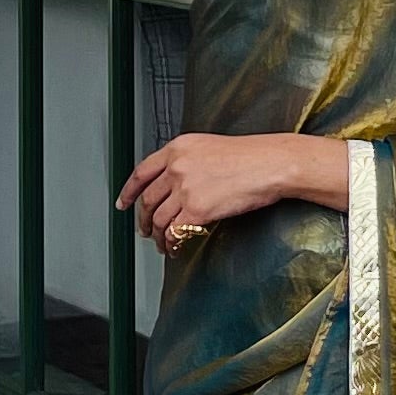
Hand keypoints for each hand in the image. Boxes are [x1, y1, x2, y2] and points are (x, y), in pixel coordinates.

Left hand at [118, 129, 349, 246]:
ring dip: (158, 236)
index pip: (142, 172)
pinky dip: (171, 243)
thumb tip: (175, 184)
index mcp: (178, 148)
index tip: (124, 202)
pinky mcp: (197, 209)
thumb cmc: (251, 156)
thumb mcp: (210, 147)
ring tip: (163, 244)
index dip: (129, 191)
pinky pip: (175, 232)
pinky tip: (175, 248)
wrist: (271, 163)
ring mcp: (185, 188)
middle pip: (148, 199)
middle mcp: (176, 166)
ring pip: (159, 219)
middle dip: (143, 219)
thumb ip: (187, 161)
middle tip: (145, 230)